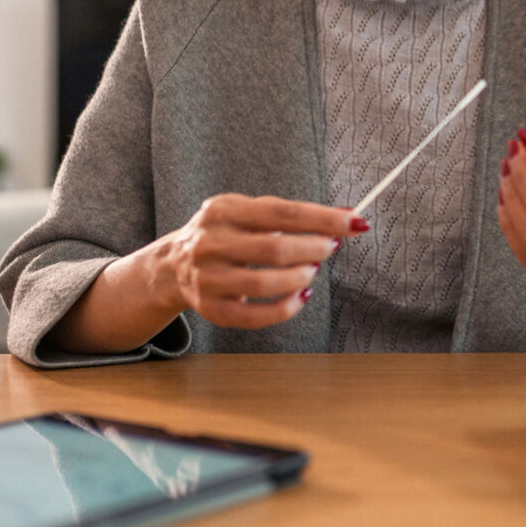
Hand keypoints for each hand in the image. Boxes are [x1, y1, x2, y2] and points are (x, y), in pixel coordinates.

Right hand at [159, 194, 367, 329]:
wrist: (170, 266)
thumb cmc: (226, 233)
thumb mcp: (249, 212)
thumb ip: (293, 214)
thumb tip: (346, 214)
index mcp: (224, 209)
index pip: (283, 212)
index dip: (323, 218)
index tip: (355, 221)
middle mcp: (211, 242)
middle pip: (274, 248)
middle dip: (313, 249)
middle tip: (331, 247)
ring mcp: (207, 278)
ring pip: (264, 283)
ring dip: (300, 277)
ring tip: (312, 270)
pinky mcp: (210, 309)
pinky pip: (254, 316)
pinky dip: (285, 309)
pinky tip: (301, 297)